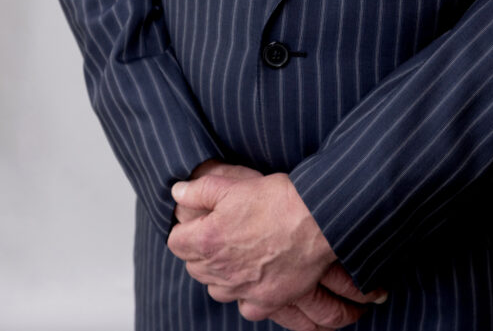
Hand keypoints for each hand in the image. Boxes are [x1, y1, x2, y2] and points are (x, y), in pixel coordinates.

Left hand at [167, 165, 386, 327]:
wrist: (317, 220)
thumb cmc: (277, 199)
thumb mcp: (234, 185)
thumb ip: (200, 190)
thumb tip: (177, 192)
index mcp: (207, 240)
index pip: (175, 242)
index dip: (186, 229)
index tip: (201, 221)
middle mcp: (220, 270)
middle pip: (193, 266)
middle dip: (201, 251)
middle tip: (222, 233)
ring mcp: (242, 289)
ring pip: (215, 288)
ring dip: (220, 274)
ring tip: (238, 254)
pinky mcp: (265, 301)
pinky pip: (244, 306)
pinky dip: (246, 294)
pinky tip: (257, 276)